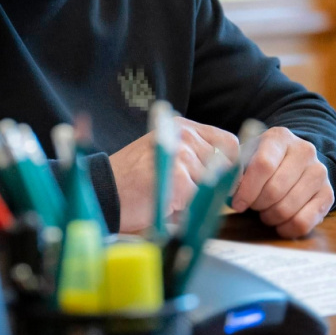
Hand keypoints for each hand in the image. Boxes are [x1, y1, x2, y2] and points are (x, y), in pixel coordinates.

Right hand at [109, 119, 238, 232]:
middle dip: (213, 186)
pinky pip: (199, 199)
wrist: (104, 192)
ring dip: (197, 197)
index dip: (230, 166)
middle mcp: (184, 134)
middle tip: (186, 195)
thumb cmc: (135, 181)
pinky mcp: (178, 176)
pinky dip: (186, 208)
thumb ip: (196, 158)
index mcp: (182, 126)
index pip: (229, 143)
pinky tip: (164, 203)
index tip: (221, 183)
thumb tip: (231, 175)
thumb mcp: (167, 158)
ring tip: (169, 196)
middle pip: (225, 165)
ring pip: (213, 184)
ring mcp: (181, 153)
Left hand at [231, 127, 333, 238]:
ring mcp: (319, 172)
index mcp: (280, 137)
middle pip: (275, 189)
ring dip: (270, 217)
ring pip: (288, 207)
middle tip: (252, 206)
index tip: (237, 203)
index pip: (263, 165)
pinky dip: (287, 228)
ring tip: (265, 212)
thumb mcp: (247, 157)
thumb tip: (226, 187)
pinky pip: (304, 222)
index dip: (247, 189)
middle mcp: (304, 150)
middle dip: (258, 205)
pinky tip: (280, 224)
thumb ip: (235, 169)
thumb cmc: (264, 163)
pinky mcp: (328, 194)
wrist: (296, 164)